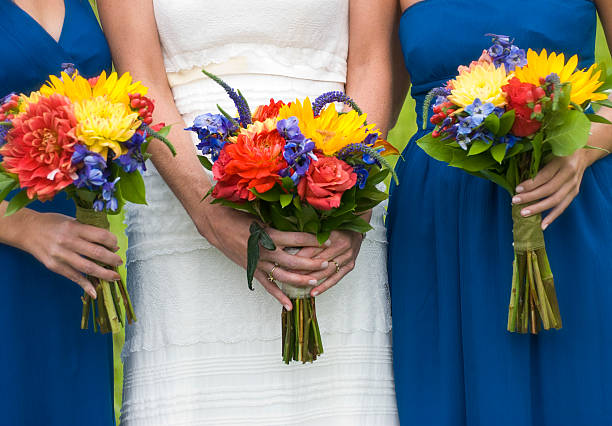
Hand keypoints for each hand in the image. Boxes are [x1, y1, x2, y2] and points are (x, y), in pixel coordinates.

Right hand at [23, 212, 121, 297]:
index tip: (116, 245)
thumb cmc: (51, 223)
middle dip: (112, 259)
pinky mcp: (54, 266)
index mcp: (74, 227)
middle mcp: (68, 241)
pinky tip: (95, 292)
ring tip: (114, 276)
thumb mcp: (70, 220)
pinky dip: (85, 285)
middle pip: (96, 253)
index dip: (112, 242)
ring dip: (104, 274)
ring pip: (87, 267)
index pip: (100, 236)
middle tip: (119, 262)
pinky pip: (73, 277)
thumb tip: (108, 241)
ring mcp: (60, 255)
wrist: (26, 229)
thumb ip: (87, 230)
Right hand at [195, 204, 331, 308]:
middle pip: (293, 261)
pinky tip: (289, 306)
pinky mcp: (253, 270)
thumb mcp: (263, 217)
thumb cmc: (241, 217)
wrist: (218, 225)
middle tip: (327, 264)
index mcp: (269, 235)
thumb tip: (301, 223)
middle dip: (312, 263)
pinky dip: (278, 296)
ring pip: (283, 276)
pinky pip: (268, 286)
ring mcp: (258, 263)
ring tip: (314, 282)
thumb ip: (280, 224)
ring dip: (299, 280)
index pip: (297, 239)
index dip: (314, 240)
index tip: (329, 240)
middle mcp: (265, 251)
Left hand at [295, 230, 363, 296]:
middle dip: (303, 268)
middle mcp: (343, 246)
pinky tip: (314, 292)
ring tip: (299, 283)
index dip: (300, 256)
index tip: (288, 261)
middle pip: (320, 260)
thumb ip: (311, 235)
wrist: (356, 231)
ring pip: (327, 271)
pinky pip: (335, 278)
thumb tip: (291, 243)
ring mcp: (347, 257)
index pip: (314, 248)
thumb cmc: (338, 228)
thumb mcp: (324, 227)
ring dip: (312, 278)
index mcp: (334, 235)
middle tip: (290, 274)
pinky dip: (324, 286)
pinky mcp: (349, 266)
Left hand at [512, 150, 589, 228]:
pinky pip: (563, 206)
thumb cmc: (559, 151)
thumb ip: (536, 161)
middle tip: (515, 201)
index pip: (545, 176)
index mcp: (562, 161)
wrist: (583, 153)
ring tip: (523, 213)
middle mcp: (570, 173)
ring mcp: (574, 184)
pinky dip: (553, 217)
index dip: (531, 184)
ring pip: (556, 200)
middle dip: (531, 197)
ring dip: (539, 208)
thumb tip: (515, 173)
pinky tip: (542, 225)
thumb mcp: (549, 151)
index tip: (517, 189)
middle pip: (549, 189)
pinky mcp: (575, 192)